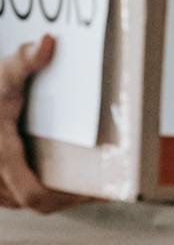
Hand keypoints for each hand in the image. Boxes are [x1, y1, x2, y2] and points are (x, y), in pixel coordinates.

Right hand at [0, 36, 92, 213]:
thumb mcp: (4, 72)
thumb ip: (26, 60)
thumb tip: (48, 42)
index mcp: (0, 153)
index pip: (35, 195)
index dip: (67, 199)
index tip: (94, 193)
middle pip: (33, 202)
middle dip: (63, 197)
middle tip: (93, 188)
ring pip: (17, 201)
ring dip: (44, 194)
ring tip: (76, 182)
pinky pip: (7, 196)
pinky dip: (25, 190)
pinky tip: (49, 176)